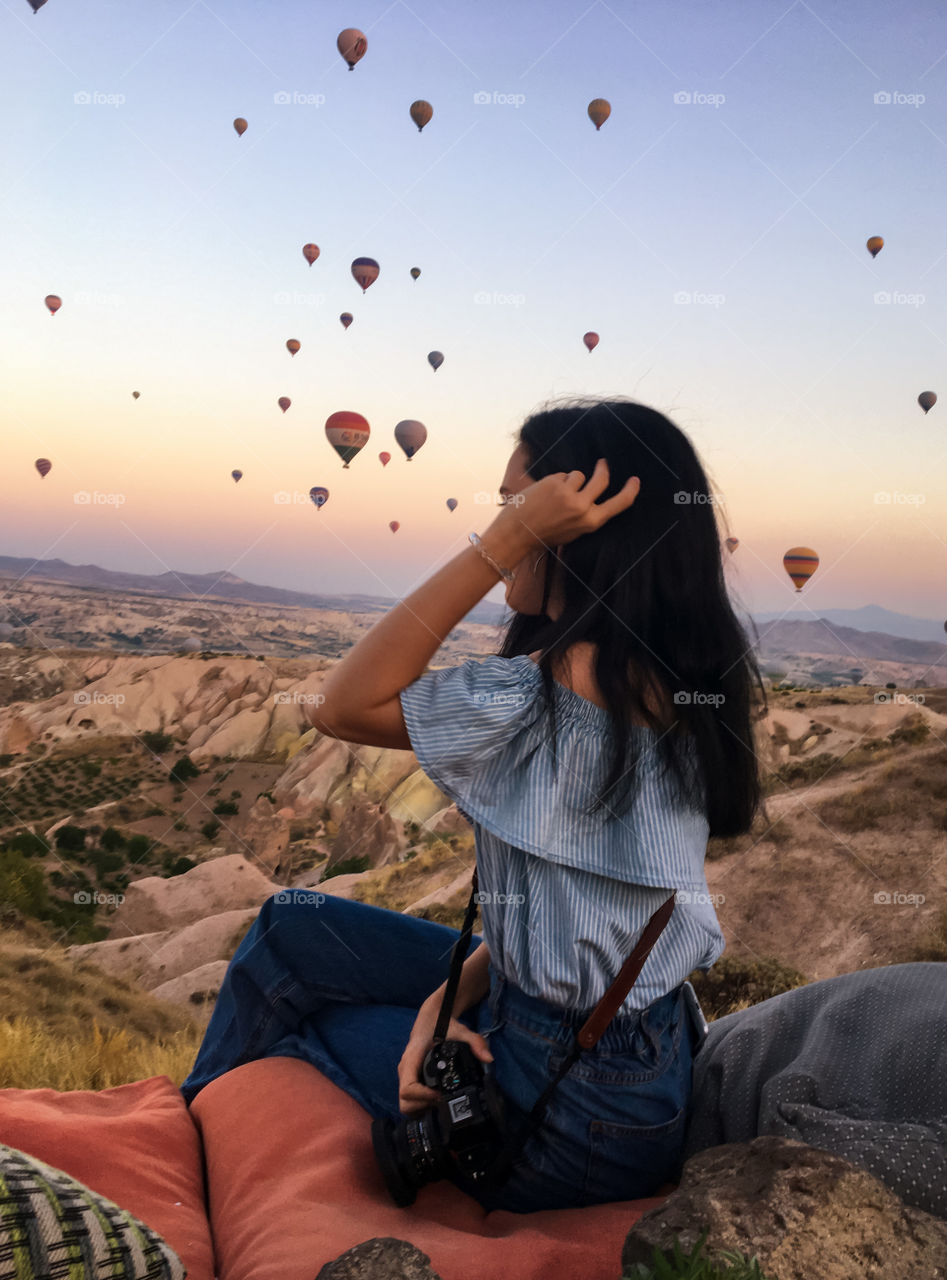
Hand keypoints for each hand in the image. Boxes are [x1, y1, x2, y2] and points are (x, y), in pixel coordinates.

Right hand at [398, 1004, 493, 1114]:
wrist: (431, 1017)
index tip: (440, 1095)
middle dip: (424, 1107)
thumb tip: (488, 1059)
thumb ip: (475, 1042)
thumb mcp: (460, 1030)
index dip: (423, 1098)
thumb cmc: (441, 1022)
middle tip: (443, 1100)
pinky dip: (422, 1106)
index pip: (407, 1089)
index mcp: (411, 1060)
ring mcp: (406, 1077)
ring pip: (406, 1106)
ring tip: (442, 1100)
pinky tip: (437, 1099)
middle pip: (405, 1104)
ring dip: (423, 1109)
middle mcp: (405, 1071)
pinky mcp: (410, 1081)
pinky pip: (411, 1102)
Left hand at [489, 459, 639, 553]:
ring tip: (554, 494)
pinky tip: (544, 492)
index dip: (630, 490)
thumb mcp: (573, 531)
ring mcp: (569, 493)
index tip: (635, 481)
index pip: (619, 504)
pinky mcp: (555, 482)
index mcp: (590, 522)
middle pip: (602, 479)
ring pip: (579, 475)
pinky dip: (555, 481)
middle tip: (603, 463)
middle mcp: (582, 507)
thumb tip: (593, 495)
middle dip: (603, 469)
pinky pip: (562, 474)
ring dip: (570, 480)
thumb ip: (585, 514)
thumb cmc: (544, 534)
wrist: (517, 532)